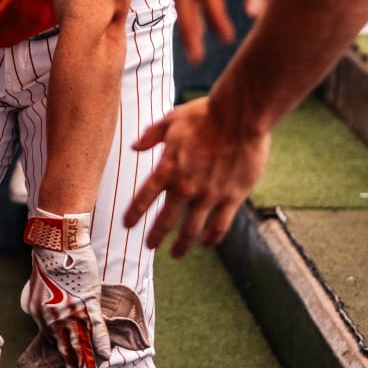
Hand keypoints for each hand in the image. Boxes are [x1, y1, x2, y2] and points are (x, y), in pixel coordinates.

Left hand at [21, 213, 110, 367]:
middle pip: (67, 351)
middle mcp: (54, 319)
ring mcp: (71, 312)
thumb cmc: (45, 260)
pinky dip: (100, 343)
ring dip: (88, 366)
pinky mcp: (87, 302)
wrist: (56, 243)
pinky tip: (104, 358)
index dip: (63, 361)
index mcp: (40, 316)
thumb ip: (32, 301)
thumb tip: (31, 310)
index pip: (54, 344)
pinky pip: (95, 328)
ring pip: (81, 345)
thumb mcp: (32, 285)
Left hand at [124, 95, 271, 255]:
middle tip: (150, 246)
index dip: (134, 214)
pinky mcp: (232, 198)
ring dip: (182, 244)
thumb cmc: (205, 114)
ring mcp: (209, 195)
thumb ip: (152, 136)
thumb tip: (134, 147)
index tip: (127, 225)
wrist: (240, 116)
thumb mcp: (172, 120)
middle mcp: (185, 186)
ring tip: (175, 253)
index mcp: (168, 167)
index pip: (144, 198)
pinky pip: (219, 225)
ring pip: (192, 229)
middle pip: (166, 220)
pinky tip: (206, 244)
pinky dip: (211, 238)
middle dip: (156, 235)